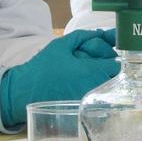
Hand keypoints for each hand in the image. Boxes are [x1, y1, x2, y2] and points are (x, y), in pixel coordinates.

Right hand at [0, 28, 120, 125]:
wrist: (25, 91)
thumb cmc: (42, 67)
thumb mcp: (61, 45)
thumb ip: (84, 36)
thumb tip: (102, 33)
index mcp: (90, 70)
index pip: (116, 65)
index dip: (113, 58)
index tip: (105, 55)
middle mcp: (93, 87)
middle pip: (115, 77)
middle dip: (109, 67)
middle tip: (96, 61)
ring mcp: (89, 100)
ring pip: (107, 88)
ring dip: (103, 78)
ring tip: (87, 72)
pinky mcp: (83, 108)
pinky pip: (97, 98)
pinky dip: (96, 90)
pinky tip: (82, 83)